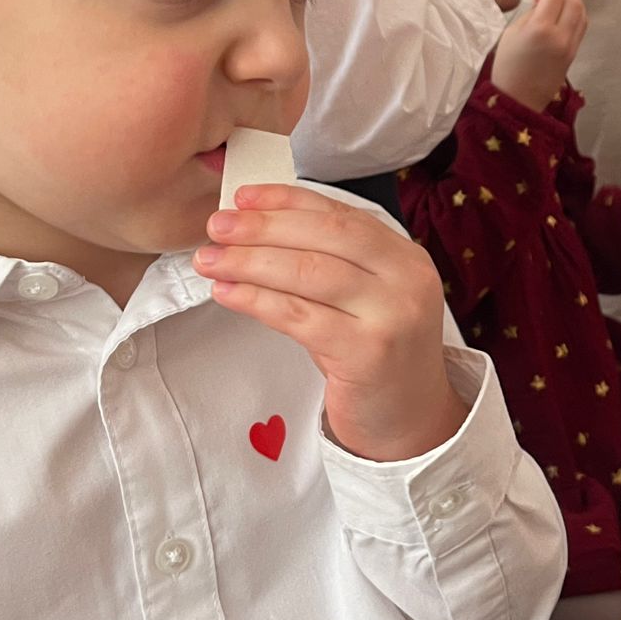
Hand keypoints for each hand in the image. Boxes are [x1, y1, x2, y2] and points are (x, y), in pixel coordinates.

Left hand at [197, 185, 465, 461]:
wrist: (410, 422)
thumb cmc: (375, 357)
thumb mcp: (366, 300)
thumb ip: (332, 263)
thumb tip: (256, 227)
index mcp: (407, 258)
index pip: (342, 215)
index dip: (288, 201)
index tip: (244, 197)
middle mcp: (407, 280)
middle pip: (327, 236)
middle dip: (265, 227)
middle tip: (217, 225)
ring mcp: (392, 316)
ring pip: (309, 273)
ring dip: (251, 262)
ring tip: (210, 260)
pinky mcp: (368, 353)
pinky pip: (300, 317)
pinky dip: (257, 300)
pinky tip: (228, 294)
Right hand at [491, 0, 586, 112]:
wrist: (519, 99)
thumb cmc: (508, 66)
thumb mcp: (510, 33)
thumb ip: (530, 14)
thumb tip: (543, 4)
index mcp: (540, 29)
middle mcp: (560, 36)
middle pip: (574, 2)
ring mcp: (571, 46)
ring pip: (582, 14)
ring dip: (573, 1)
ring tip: (560, 1)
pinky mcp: (574, 54)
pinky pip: (581, 27)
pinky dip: (576, 15)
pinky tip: (564, 16)